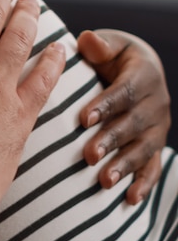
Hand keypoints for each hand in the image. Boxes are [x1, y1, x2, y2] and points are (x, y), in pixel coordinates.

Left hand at [78, 29, 170, 204]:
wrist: (138, 70)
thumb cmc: (114, 57)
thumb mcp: (110, 45)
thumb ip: (99, 45)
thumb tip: (86, 41)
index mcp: (144, 74)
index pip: (124, 92)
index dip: (105, 105)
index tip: (82, 118)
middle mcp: (156, 102)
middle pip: (134, 124)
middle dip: (111, 140)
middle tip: (88, 155)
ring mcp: (158, 127)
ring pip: (143, 149)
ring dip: (125, 166)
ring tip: (104, 181)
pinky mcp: (155, 146)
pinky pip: (153, 167)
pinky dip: (144, 183)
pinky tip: (131, 200)